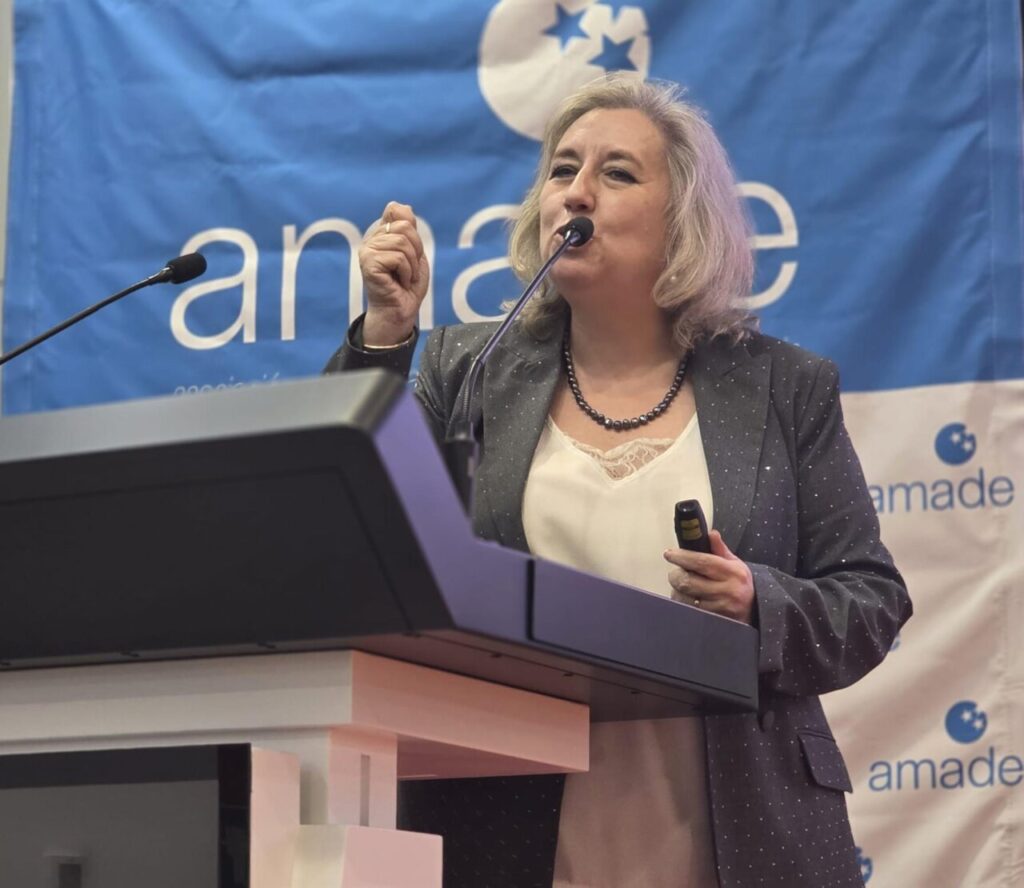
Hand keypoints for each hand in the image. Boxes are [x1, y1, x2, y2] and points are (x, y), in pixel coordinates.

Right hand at [358, 201, 429, 344]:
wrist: (400, 311)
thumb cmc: (407, 285)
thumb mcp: (414, 252)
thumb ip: (408, 228)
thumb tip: (400, 204)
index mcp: (380, 234)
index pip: (400, 213)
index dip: (414, 235)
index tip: (411, 255)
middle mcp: (371, 240)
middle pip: (404, 226)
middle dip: (416, 250)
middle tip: (410, 270)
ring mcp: (367, 251)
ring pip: (402, 243)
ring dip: (411, 265)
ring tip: (405, 278)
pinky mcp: (368, 263)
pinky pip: (398, 257)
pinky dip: (406, 272)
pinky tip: (399, 283)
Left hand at [664, 530, 754, 623]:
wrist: (754, 609)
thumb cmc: (740, 583)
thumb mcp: (735, 563)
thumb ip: (719, 549)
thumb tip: (710, 534)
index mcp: (732, 572)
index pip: (702, 562)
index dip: (683, 557)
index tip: (670, 554)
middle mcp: (727, 590)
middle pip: (689, 582)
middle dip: (676, 575)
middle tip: (676, 572)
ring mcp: (720, 608)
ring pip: (685, 598)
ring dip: (678, 591)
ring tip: (683, 586)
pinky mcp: (714, 620)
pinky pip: (689, 611)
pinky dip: (683, 603)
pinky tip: (686, 598)